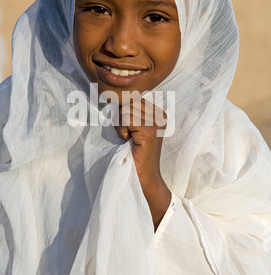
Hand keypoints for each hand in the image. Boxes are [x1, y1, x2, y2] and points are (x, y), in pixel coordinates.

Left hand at [116, 98, 170, 229]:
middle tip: (128, 135)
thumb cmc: (132, 154)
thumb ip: (127, 111)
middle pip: (129, 101)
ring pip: (126, 109)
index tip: (129, 130)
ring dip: (121, 125)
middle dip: (122, 118)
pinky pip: (126, 119)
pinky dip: (122, 130)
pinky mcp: (150, 131)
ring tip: (129, 139)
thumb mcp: (130, 128)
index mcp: (158, 113)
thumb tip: (112, 97)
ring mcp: (156, 123)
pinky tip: (129, 141)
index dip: (123, 113)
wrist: (142, 177)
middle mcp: (160, 115)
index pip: (132, 97)